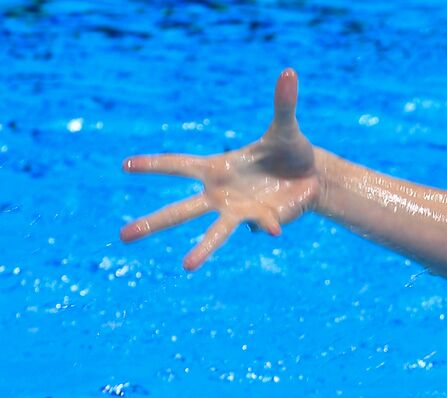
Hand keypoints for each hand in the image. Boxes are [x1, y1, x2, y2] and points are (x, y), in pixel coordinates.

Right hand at [120, 68, 318, 270]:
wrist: (313, 178)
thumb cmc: (292, 151)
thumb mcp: (286, 128)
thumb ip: (283, 103)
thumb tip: (289, 71)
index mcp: (217, 167)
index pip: (178, 165)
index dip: (153, 165)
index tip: (123, 166)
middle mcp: (221, 194)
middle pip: (180, 210)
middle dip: (152, 224)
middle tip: (122, 237)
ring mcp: (239, 211)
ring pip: (214, 233)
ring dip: (202, 250)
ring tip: (186, 267)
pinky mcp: (261, 223)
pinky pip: (261, 226)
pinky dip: (268, 226)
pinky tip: (277, 225)